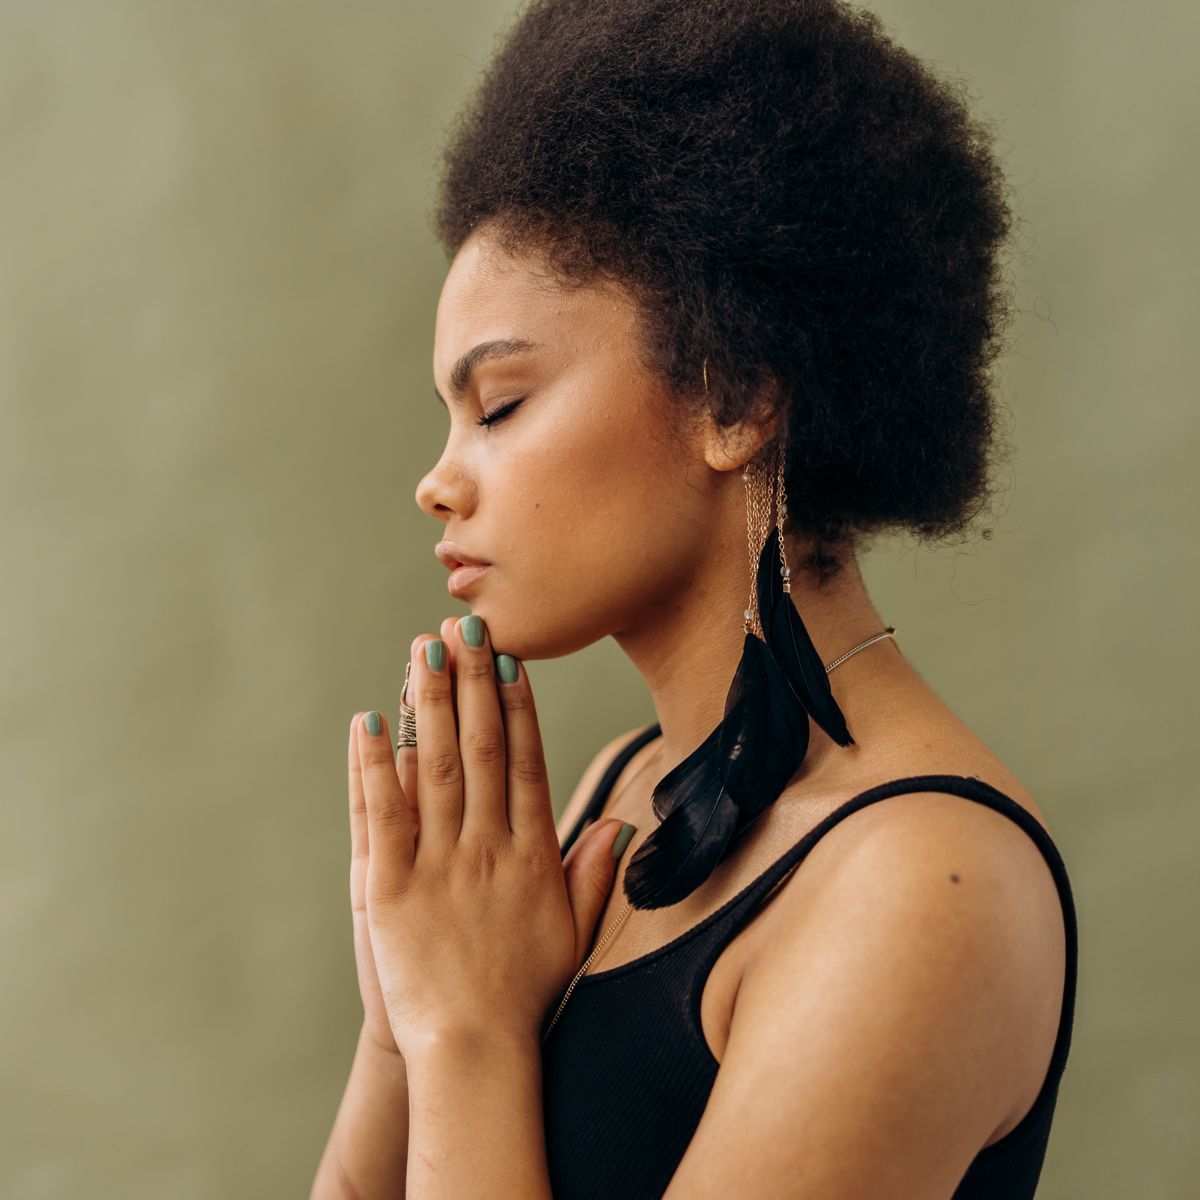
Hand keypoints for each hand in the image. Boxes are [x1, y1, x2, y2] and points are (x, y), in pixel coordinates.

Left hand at [348, 614, 632, 1058]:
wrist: (474, 1053)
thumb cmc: (526, 994)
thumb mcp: (573, 933)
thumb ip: (593, 874)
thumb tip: (619, 824)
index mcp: (531, 854)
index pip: (524, 762)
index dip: (516, 706)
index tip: (511, 659)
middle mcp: (488, 848)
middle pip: (480, 749)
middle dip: (473, 682)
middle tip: (467, 625)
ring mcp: (438, 865)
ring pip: (434, 768)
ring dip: (428, 705)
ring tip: (423, 651)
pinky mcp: (389, 889)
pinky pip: (382, 816)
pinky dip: (373, 767)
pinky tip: (366, 722)